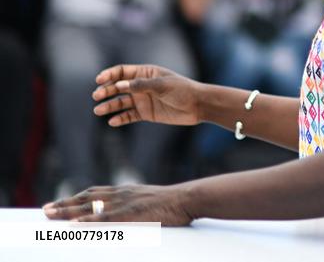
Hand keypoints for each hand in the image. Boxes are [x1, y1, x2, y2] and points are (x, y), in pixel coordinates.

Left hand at [43, 184, 193, 225]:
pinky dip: (88, 219)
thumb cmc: (173, 203)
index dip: (76, 198)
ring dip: (68, 210)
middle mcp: (121, 193)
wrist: (187, 198)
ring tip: (51, 215)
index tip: (60, 203)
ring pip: (90, 206)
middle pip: (86, 197)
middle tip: (45, 210)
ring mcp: (124, 202)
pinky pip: (104, 217)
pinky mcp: (130, 212)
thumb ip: (137, 205)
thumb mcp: (151, 201)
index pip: (95, 193)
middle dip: (65, 204)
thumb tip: (130, 214)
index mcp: (126, 191)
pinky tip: (75, 223)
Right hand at [92, 64, 203, 126]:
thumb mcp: (162, 85)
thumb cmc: (182, 90)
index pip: (122, 72)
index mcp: (146, 73)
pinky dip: (120, 119)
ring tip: (98, 110)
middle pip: (118, 87)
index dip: (109, 74)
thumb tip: (120, 84)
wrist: (197, 105)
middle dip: (106, 91)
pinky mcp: (146, 113)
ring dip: (109, 106)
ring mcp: (143, 100)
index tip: (99, 80)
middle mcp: (141, 86)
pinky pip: (129, 116)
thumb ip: (141, 85)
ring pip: (121, 102)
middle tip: (96, 96)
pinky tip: (112, 122)